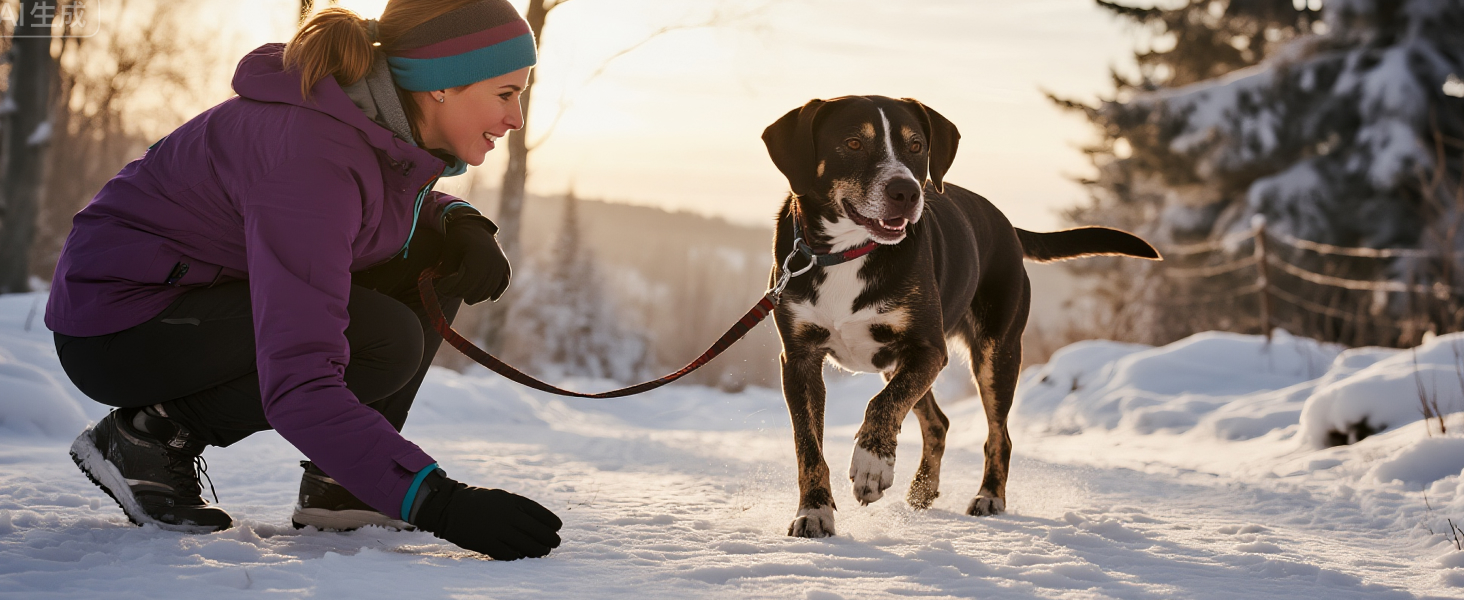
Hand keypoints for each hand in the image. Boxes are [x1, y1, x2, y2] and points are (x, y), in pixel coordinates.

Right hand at [412, 471, 562, 559]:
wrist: (450, 507)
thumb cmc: (481, 502)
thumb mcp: (503, 497)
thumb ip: (521, 508)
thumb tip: (543, 524)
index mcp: (513, 501)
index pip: (541, 514)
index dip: (552, 522)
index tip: (558, 527)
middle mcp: (507, 515)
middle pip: (538, 532)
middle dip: (550, 539)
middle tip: (555, 543)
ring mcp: (497, 530)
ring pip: (526, 546)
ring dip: (538, 550)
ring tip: (543, 551)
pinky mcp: (486, 544)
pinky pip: (509, 554)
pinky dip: (518, 555)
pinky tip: (521, 554)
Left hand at [438, 213, 509, 303]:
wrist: (474, 225)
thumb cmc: (458, 237)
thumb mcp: (449, 251)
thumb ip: (447, 270)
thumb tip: (444, 289)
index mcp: (478, 256)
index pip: (465, 283)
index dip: (451, 288)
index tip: (440, 288)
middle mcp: (492, 262)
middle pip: (476, 289)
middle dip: (460, 293)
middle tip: (448, 292)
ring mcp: (500, 264)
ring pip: (489, 290)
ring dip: (475, 296)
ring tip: (462, 294)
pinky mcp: (505, 265)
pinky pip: (504, 283)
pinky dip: (498, 291)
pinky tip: (491, 298)